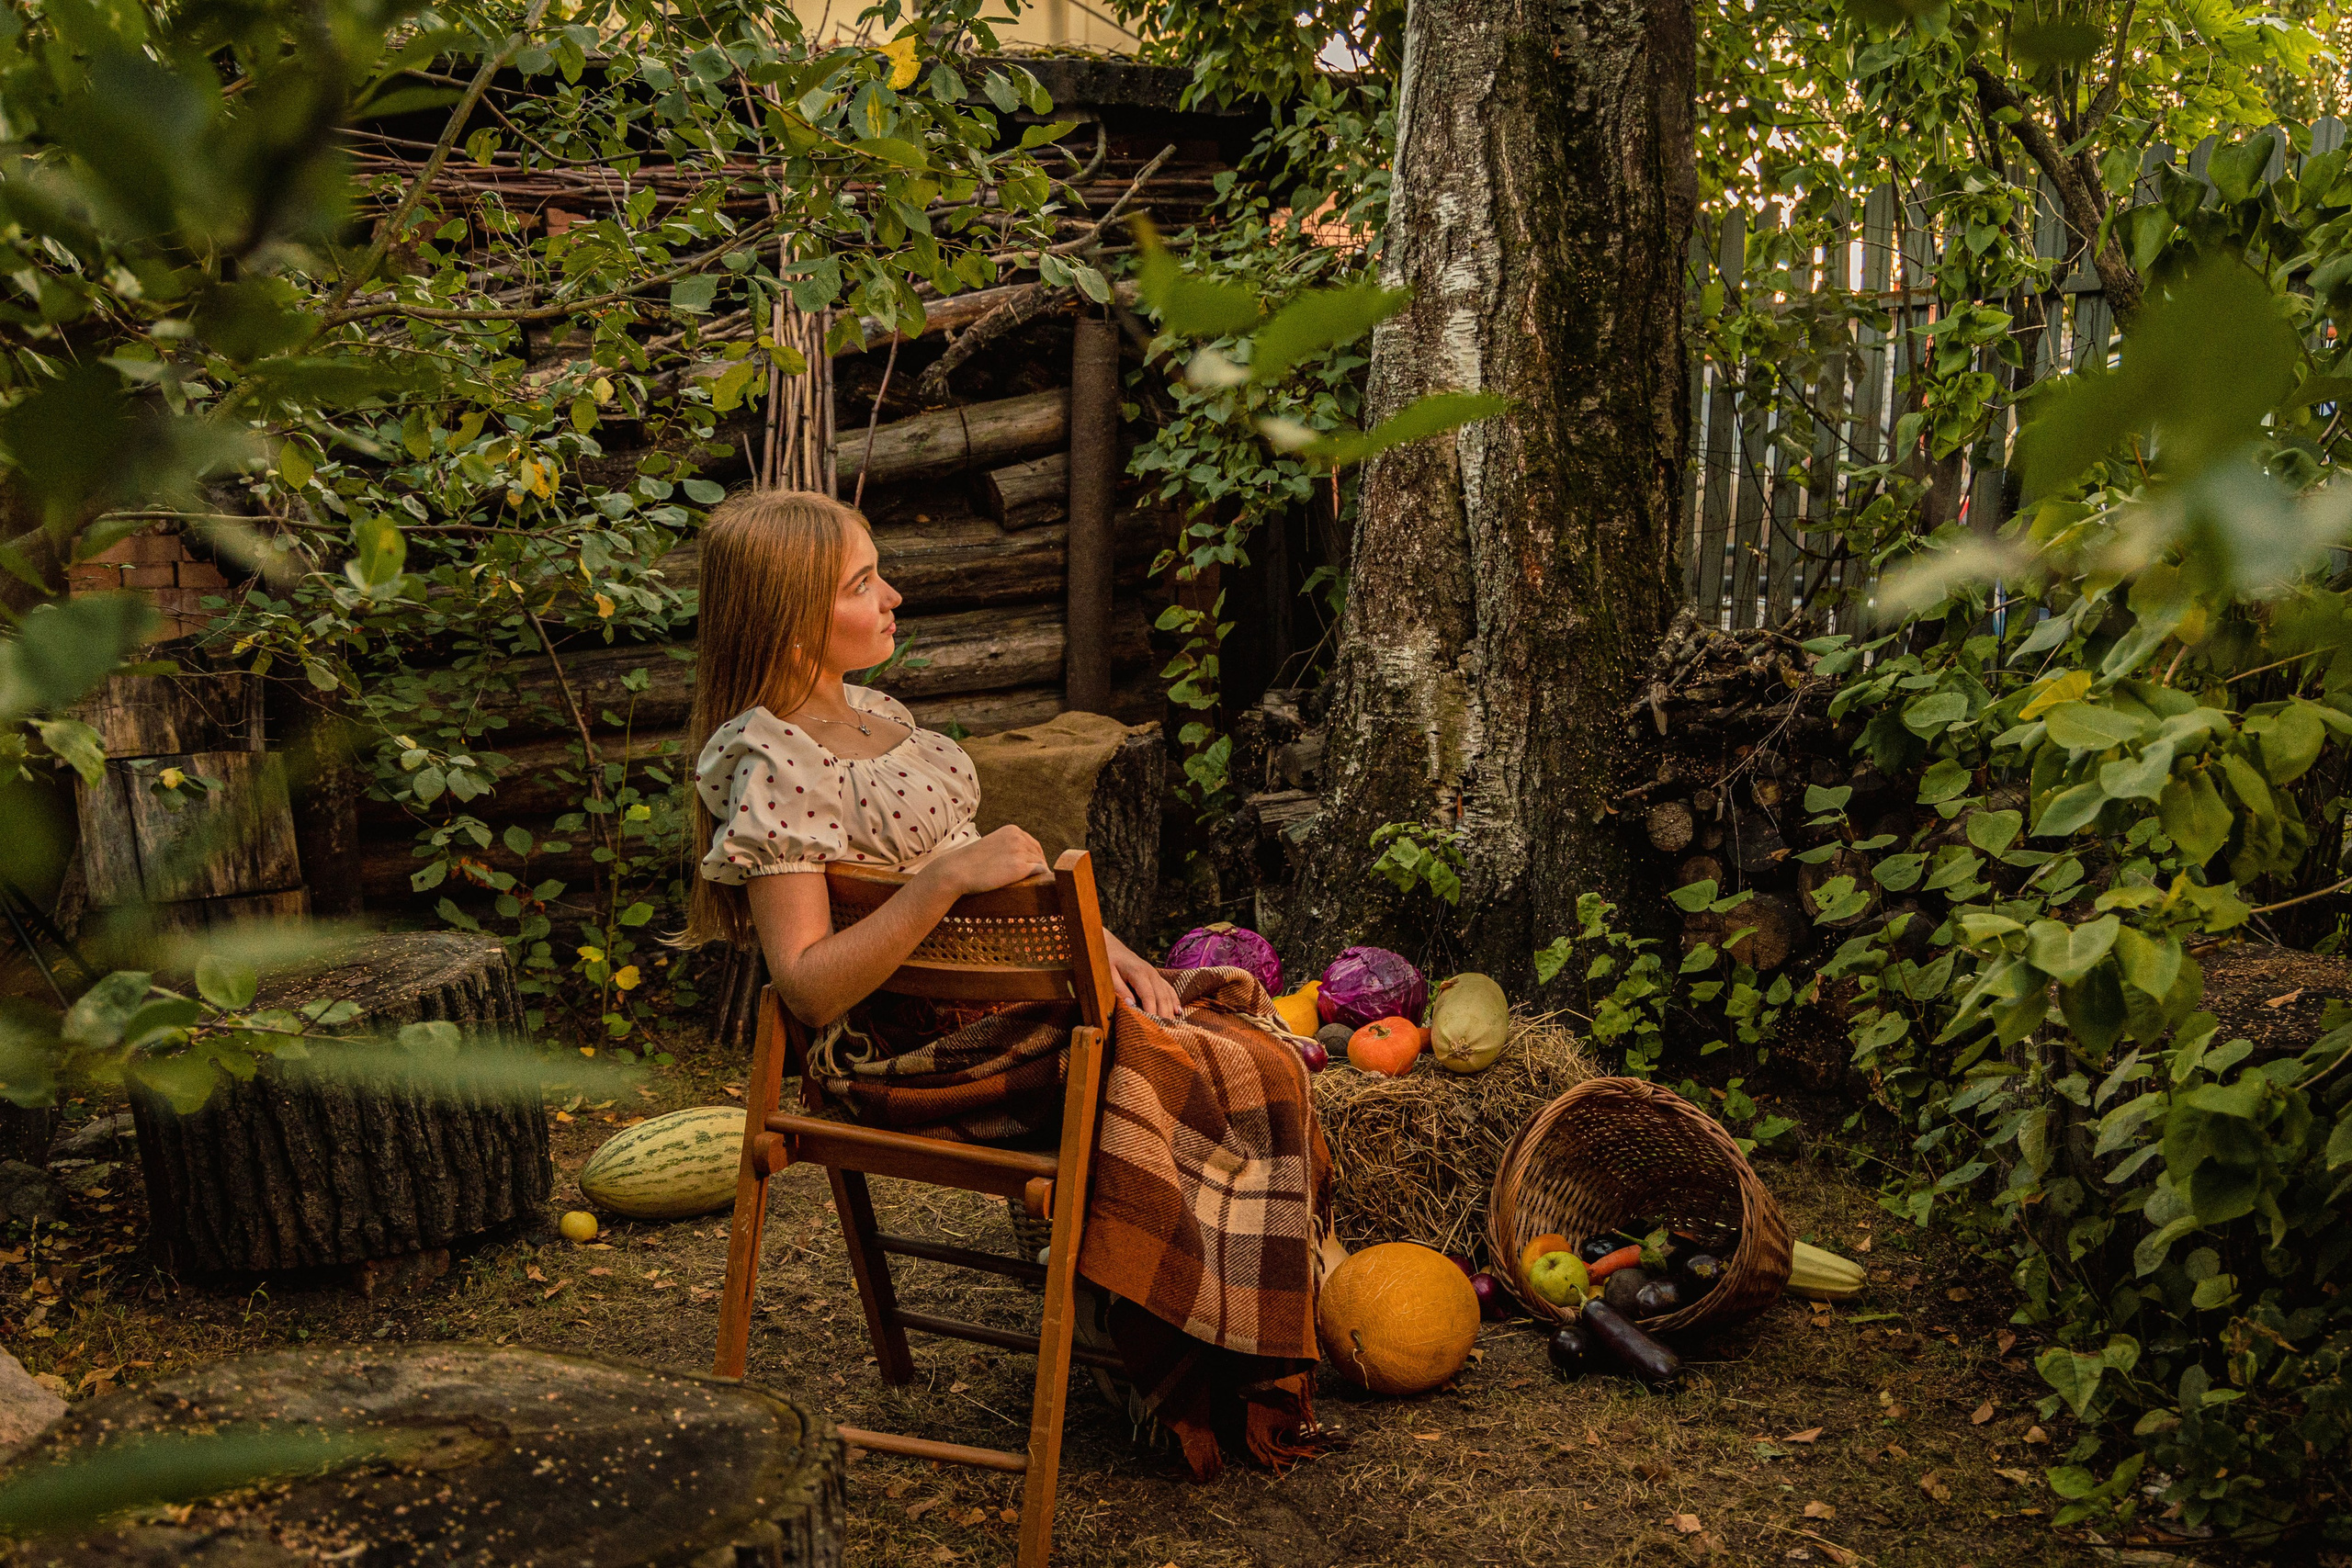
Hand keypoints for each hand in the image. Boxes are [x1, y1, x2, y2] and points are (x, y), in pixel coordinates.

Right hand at [927, 824, 1047, 896]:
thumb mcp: (991, 845)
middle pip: (1038, 853)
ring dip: (1038, 873)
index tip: (1031, 868)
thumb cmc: (970, 862)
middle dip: (1038, 865)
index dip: (1034, 857)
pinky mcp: (1020, 867)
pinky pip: (1040, 871)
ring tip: (1034, 884)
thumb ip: (1006, 847)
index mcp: (1011, 830)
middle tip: (1033, 879)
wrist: (957, 871)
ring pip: (1040, 863)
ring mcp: (1019, 851)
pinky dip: (1041, 878)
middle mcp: (1018, 837)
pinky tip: (1036, 885)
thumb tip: (1020, 860)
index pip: (1033, 844)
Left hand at [1105, 933, 1181, 1020]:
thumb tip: (1131, 1005)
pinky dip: (1174, 1001)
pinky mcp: (1156, 977)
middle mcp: (1151, 973)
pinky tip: (1178, 1012)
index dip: (1152, 1012)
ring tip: (1172, 1028)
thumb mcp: (1108, 975)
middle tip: (1165, 1033)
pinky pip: (1169, 989)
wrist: (1111, 946)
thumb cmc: (1107, 961)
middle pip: (1162, 997)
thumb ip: (1119, 990)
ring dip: (1171, 1010)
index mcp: (1139, 973)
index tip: (1153, 1027)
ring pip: (1168, 994)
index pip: (1149, 996)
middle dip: (1164, 1015)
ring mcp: (1156, 975)